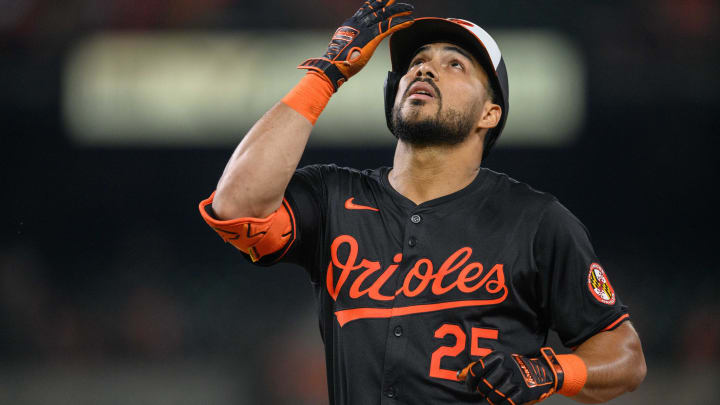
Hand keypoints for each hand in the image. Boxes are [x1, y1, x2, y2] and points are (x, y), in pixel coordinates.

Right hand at [299, 0, 413, 90]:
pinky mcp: (373, 37)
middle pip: (377, 8)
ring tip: (409, 8)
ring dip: (399, 11)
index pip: (366, 9)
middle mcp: (359, 22)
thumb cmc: (337, 59)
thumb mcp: (345, 45)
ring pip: (386, 15)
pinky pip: (389, 27)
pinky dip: (400, 23)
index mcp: (351, 23)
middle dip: (389, 2)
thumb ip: (352, 41)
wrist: (334, 64)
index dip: (376, 3)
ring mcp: (366, 29)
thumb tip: (354, 43)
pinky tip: (409, 21)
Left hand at [458, 348, 563, 404]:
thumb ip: (477, 368)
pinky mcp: (523, 392)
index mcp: (497, 357)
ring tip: (496, 395)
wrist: (542, 374)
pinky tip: (505, 399)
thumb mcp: (497, 363)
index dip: (469, 381)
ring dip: (492, 399)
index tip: (471, 386)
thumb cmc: (513, 369)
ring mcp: (515, 379)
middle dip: (483, 391)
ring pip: (492, 397)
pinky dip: (502, 404)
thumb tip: (459, 375)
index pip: (475, 370)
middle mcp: (506, 366)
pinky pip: (505, 403)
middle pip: (483, 386)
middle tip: (487, 390)